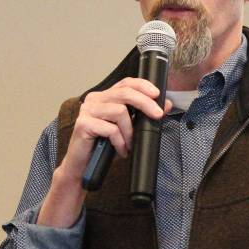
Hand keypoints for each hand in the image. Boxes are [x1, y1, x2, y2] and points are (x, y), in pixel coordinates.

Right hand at [56, 77, 172, 183]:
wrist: (83, 165)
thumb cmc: (104, 146)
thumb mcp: (127, 129)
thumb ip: (143, 115)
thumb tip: (165, 104)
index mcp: (104, 97)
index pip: (125, 83)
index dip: (143, 85)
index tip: (157, 94)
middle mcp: (94, 99)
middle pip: (124, 93)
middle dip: (145, 103)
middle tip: (157, 116)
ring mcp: (87, 110)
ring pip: (119, 111)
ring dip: (130, 131)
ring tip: (130, 144)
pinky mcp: (83, 124)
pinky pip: (110, 129)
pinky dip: (120, 142)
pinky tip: (121, 150)